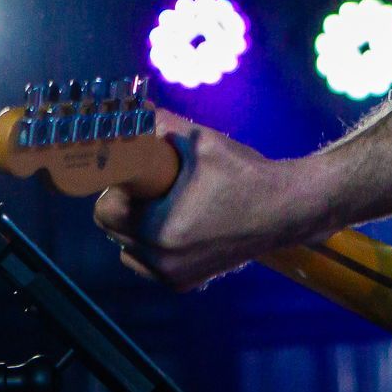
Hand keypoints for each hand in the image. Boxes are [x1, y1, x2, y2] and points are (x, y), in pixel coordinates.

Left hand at [93, 109, 315, 292]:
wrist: (286, 209)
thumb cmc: (246, 174)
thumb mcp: (203, 141)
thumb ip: (161, 124)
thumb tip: (133, 108)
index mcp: (162, 231)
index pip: (106, 211)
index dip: (118, 186)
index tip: (137, 172)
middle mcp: (163, 262)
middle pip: (114, 231)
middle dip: (127, 204)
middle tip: (153, 183)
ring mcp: (174, 277)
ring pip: (128, 250)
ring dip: (137, 227)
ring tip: (167, 204)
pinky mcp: (186, 283)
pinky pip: (150, 263)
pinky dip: (154, 245)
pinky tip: (179, 222)